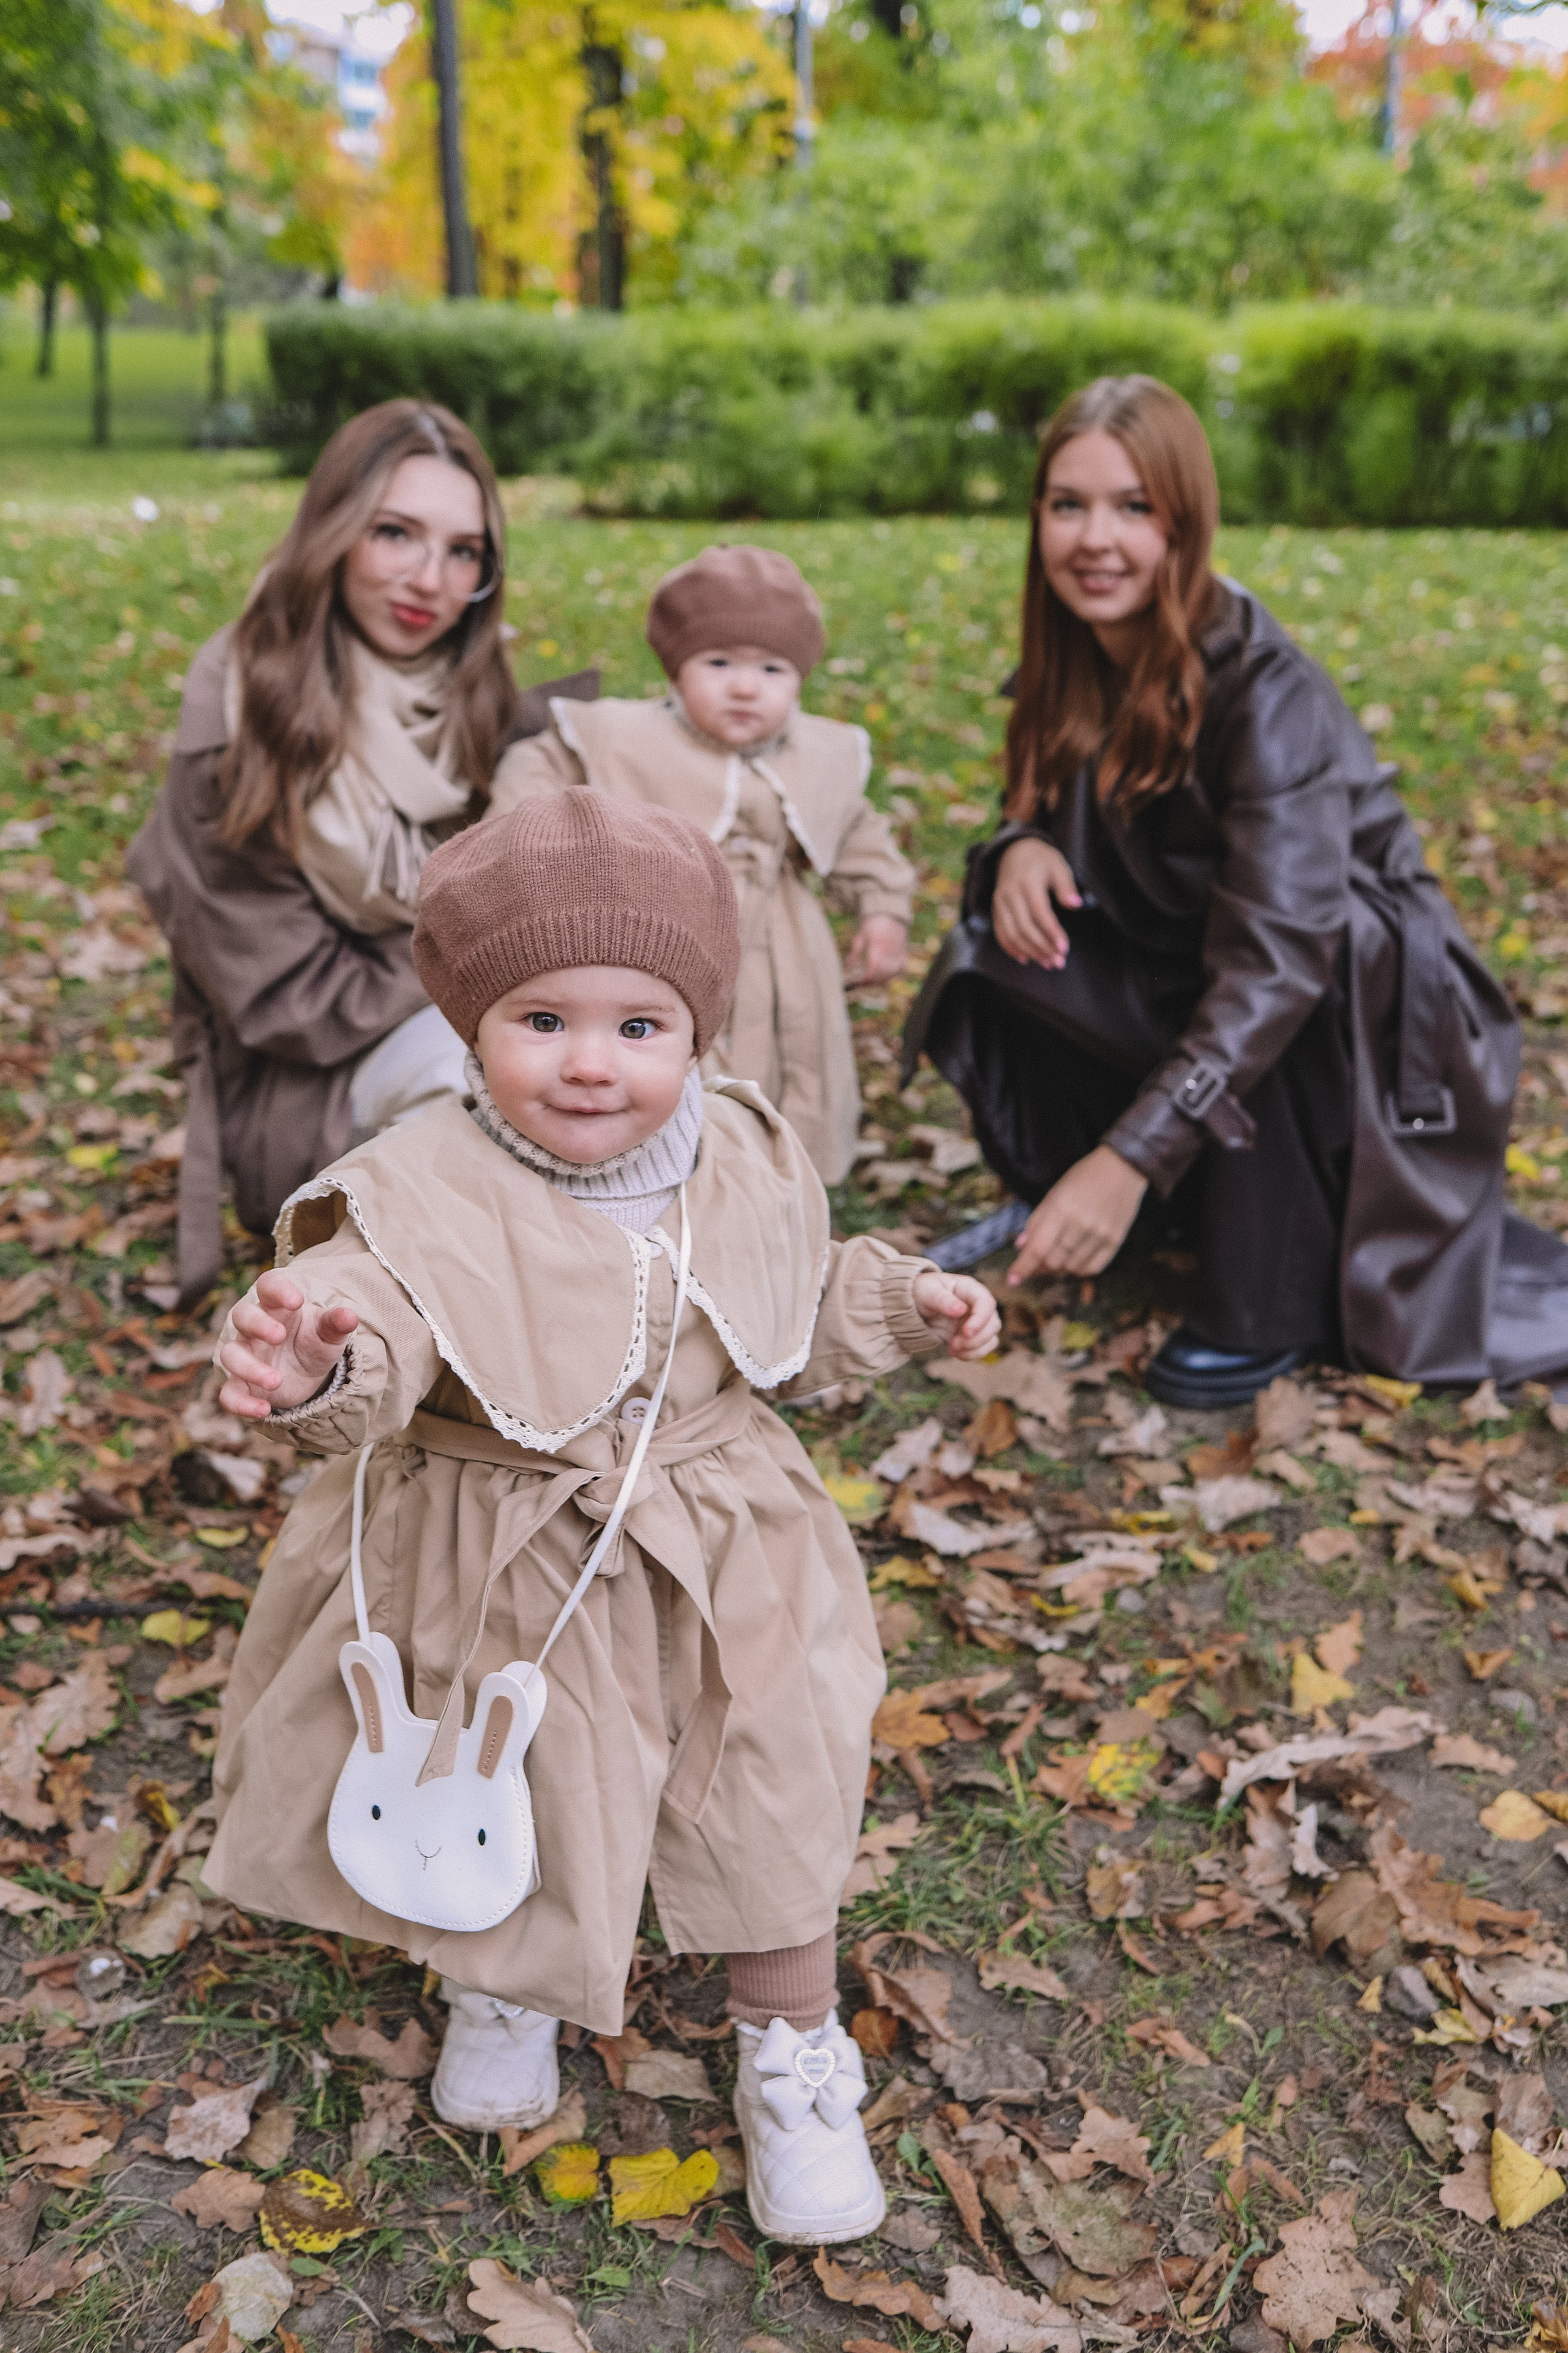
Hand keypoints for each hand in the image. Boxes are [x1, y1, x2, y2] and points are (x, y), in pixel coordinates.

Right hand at [216, 1268, 358, 1420]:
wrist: (309, 1375)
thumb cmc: (314, 1343)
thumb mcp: (329, 1334)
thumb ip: (336, 1323)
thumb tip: (349, 1316)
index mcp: (277, 1307)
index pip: (268, 1285)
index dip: (278, 1289)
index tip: (297, 1300)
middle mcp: (255, 1329)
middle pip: (242, 1315)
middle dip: (258, 1324)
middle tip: (279, 1336)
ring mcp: (246, 1356)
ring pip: (231, 1355)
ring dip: (250, 1367)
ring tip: (276, 1380)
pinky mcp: (242, 1385)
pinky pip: (230, 1394)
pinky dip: (242, 1404)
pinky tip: (263, 1410)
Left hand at [844, 914, 908, 986]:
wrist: (890, 915)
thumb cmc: (872, 926)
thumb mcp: (860, 936)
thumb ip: (855, 951)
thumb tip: (848, 966)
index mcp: (877, 945)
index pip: (874, 967)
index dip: (867, 978)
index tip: (859, 982)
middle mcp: (890, 950)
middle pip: (882, 973)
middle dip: (872, 982)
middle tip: (863, 984)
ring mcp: (899, 953)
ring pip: (892, 973)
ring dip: (881, 980)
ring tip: (871, 982)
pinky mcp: (904, 953)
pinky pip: (901, 970)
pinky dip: (893, 975)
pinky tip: (885, 977)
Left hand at [912, 1271, 1000, 1359]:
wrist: (916, 1305)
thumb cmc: (923, 1292)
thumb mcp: (928, 1291)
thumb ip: (943, 1299)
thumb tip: (961, 1310)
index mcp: (971, 1289)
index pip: (986, 1304)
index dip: (980, 1320)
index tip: (966, 1332)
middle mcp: (978, 1305)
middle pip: (993, 1324)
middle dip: (976, 1339)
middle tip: (954, 1344)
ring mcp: (977, 1321)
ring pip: (991, 1338)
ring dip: (974, 1349)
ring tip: (953, 1350)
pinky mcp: (973, 1336)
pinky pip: (982, 1348)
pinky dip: (971, 1354)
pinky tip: (954, 1353)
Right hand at [991, 838, 1081, 969]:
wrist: (1014, 851)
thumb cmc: (1041, 860)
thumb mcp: (1058, 865)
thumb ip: (1067, 886)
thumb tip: (1076, 905)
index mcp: (1028, 881)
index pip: (1039, 912)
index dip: (1051, 931)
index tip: (1064, 948)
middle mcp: (1010, 893)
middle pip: (1024, 927)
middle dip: (1042, 947)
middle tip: (1059, 962)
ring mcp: (1000, 902)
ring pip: (1012, 933)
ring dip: (1030, 952)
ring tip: (1047, 963)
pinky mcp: (996, 909)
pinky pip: (1001, 932)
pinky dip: (1011, 948)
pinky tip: (1025, 959)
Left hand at [1009, 1146, 1147, 1284]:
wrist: (1122, 1168)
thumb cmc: (1084, 1177)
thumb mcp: (1054, 1193)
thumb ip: (1037, 1220)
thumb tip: (1021, 1247)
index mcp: (1061, 1209)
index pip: (1038, 1248)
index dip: (1022, 1267)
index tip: (1012, 1279)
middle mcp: (1081, 1225)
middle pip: (1053, 1261)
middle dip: (1040, 1265)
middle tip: (1037, 1260)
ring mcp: (1100, 1235)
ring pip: (1071, 1268)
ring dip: (1059, 1267)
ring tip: (1058, 1254)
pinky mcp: (1115, 1241)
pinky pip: (1092, 1268)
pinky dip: (1079, 1269)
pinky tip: (1074, 1260)